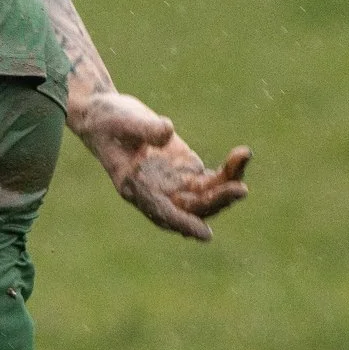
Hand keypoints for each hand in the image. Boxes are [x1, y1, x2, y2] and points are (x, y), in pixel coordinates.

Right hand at [71, 92, 251, 241]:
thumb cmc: (107, 120)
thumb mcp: (120, 120)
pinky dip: (228, 171)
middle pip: (192, 207)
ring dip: (228, 184)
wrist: (104, 115)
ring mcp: (173, 182)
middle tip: (241, 189)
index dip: (183, 223)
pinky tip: (242, 155)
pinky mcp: (184, 169)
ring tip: (243, 156)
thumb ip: (144, 128)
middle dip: (217, 200)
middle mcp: (157, 191)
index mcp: (135, 186)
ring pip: (206, 195)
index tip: (204, 234)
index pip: (162, 211)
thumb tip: (168, 132)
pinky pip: (211, 179)